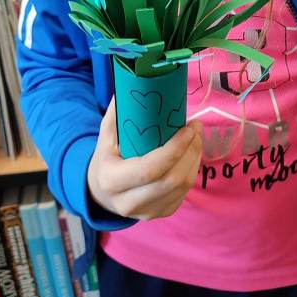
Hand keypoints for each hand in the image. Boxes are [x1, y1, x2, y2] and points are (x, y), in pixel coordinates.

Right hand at [87, 96, 202, 219]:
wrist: (100, 193)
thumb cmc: (106, 158)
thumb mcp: (105, 136)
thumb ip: (117, 113)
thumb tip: (131, 82)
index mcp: (112, 180)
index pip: (150, 169)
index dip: (174, 149)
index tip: (188, 128)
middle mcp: (128, 202)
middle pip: (171, 180)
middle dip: (191, 151)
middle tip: (196, 128)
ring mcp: (146, 213)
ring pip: (182, 187)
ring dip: (195, 159)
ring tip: (196, 137)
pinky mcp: (160, 214)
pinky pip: (184, 193)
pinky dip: (192, 170)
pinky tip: (191, 153)